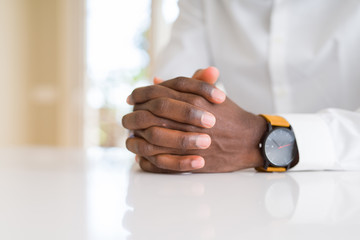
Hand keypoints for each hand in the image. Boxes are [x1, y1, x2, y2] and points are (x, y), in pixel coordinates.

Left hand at [122, 72, 266, 172]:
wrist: (249, 139)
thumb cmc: (229, 115)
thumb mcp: (210, 93)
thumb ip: (185, 83)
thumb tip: (156, 79)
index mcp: (192, 98)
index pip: (156, 93)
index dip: (139, 94)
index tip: (131, 97)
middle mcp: (188, 118)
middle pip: (148, 115)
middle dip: (134, 116)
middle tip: (128, 117)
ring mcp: (189, 141)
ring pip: (151, 139)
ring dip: (137, 138)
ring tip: (131, 136)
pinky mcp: (191, 161)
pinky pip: (160, 162)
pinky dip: (147, 160)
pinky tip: (141, 156)